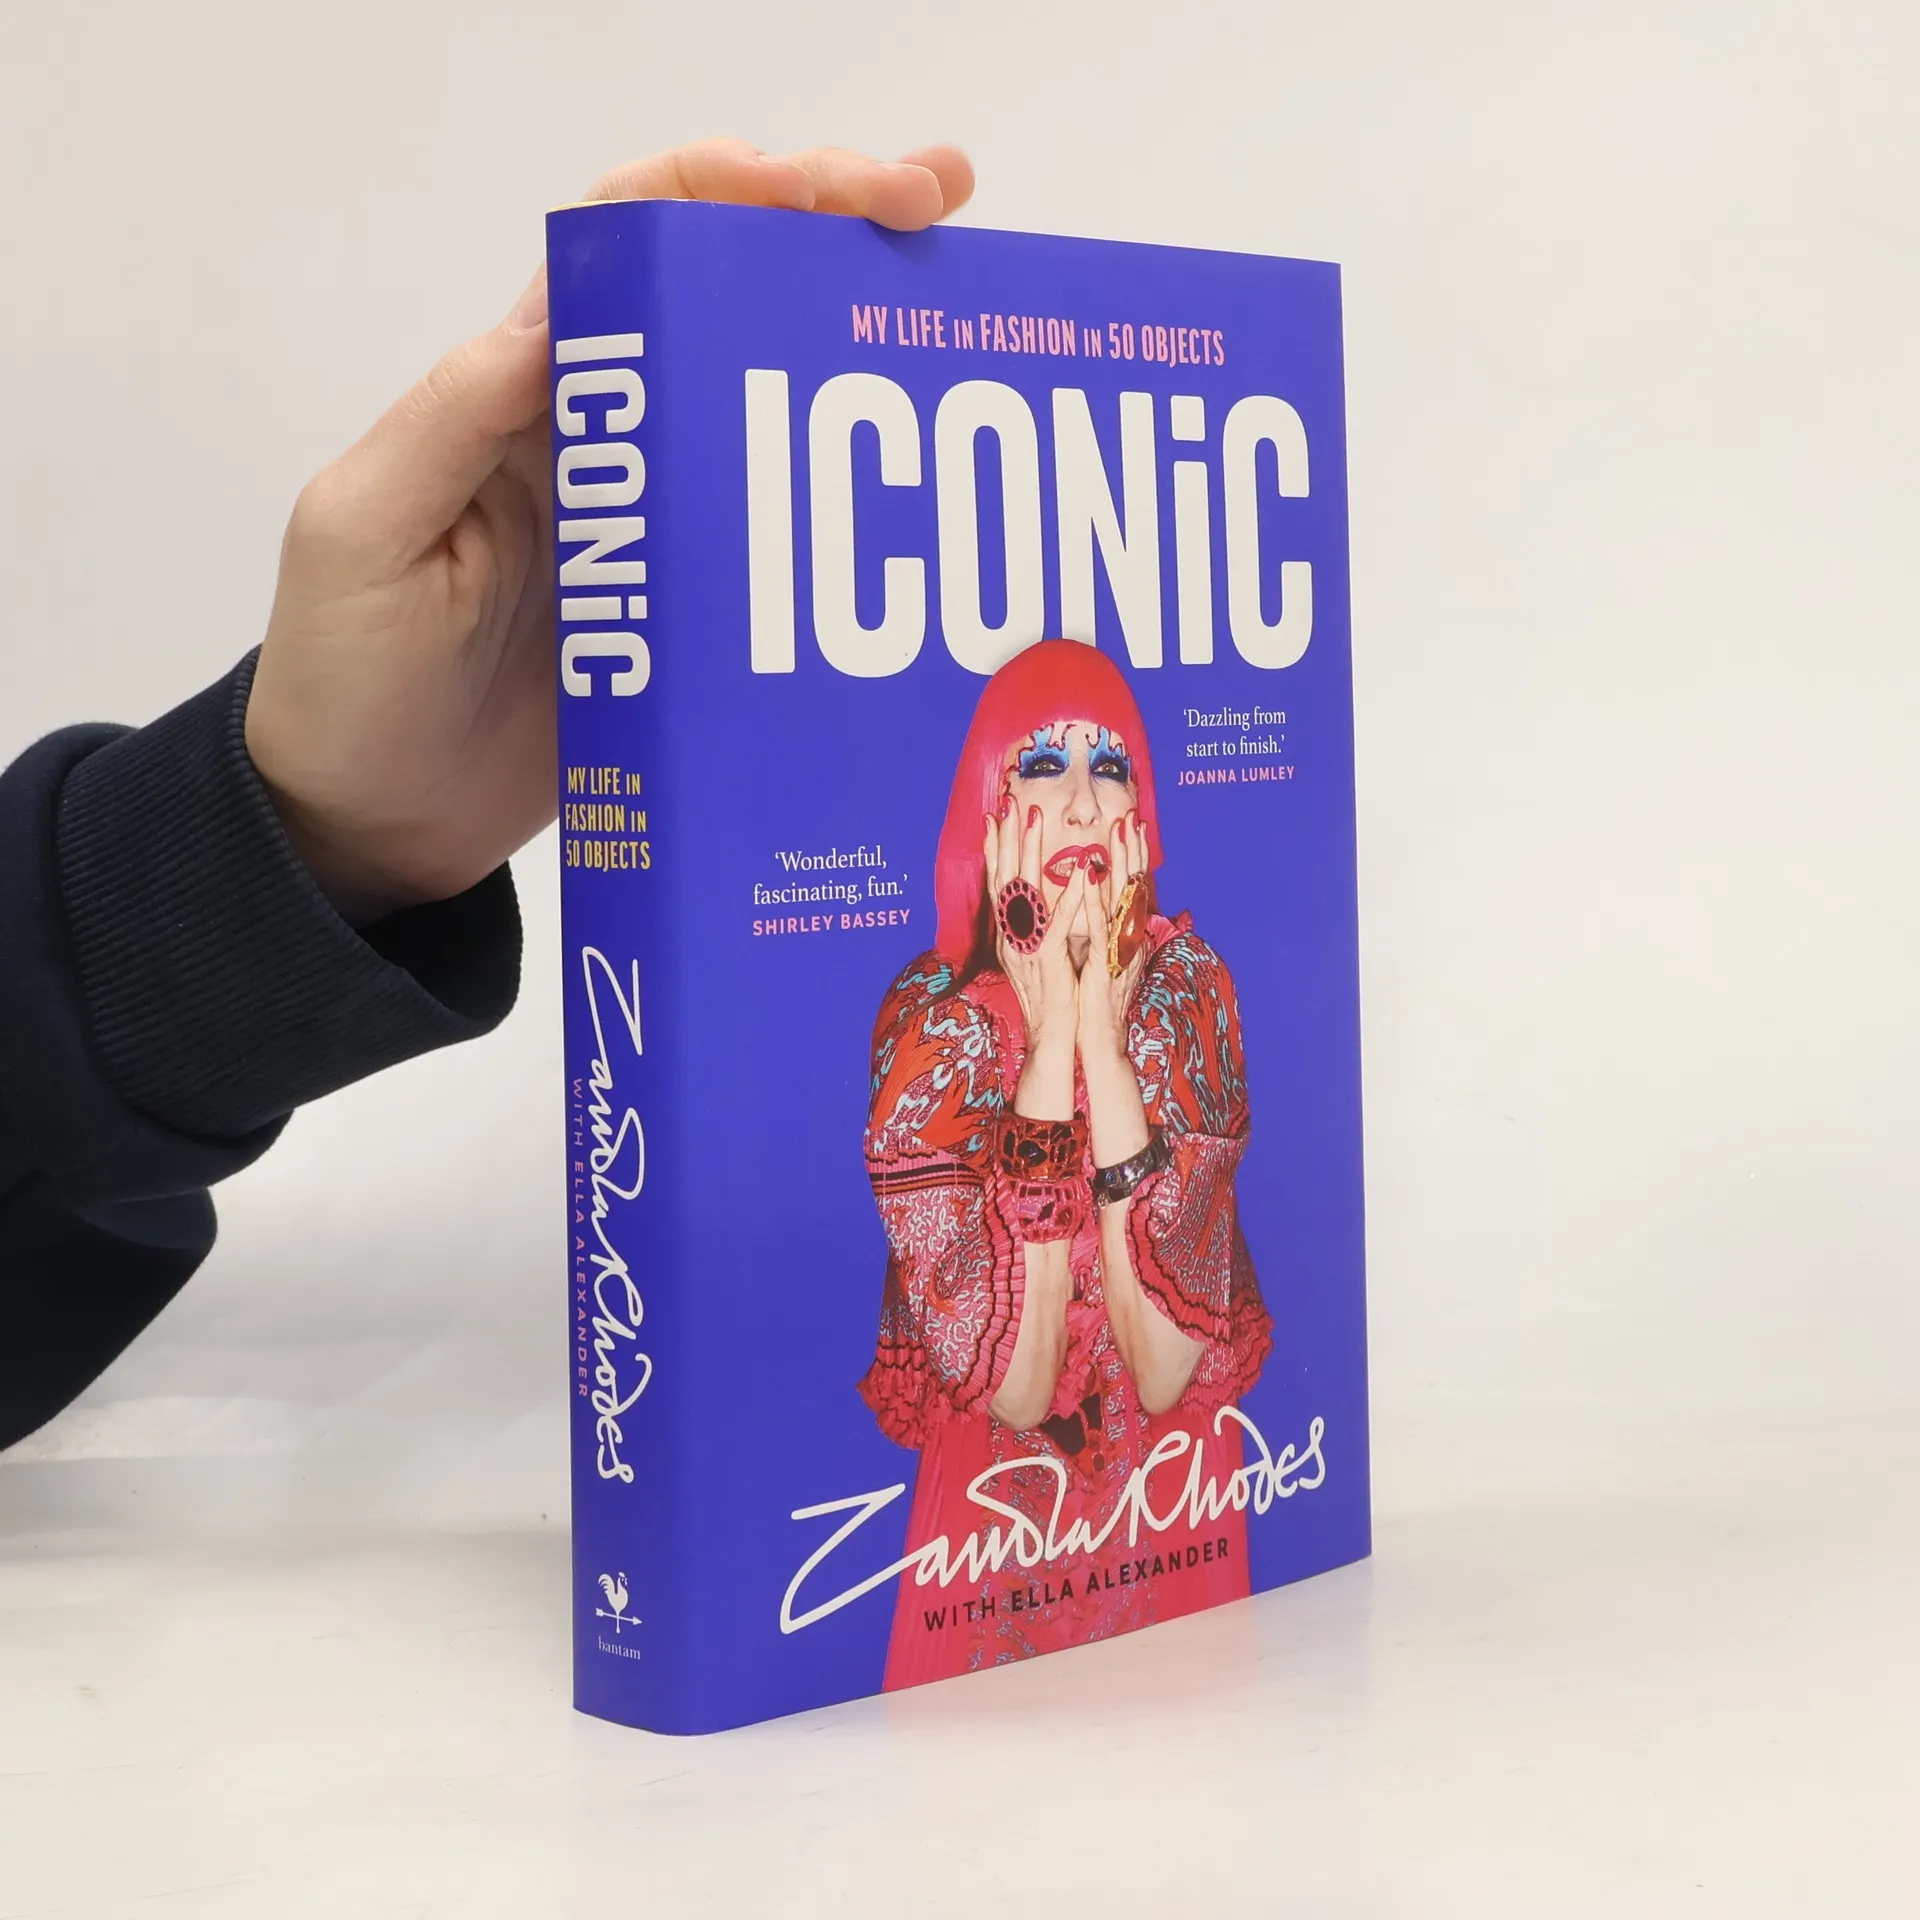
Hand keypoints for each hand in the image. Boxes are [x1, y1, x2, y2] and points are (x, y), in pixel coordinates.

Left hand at [246, 138, 974, 923]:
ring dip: (866, 364)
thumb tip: (566, 305)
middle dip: (836, 239)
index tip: (840, 191)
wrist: (375, 830)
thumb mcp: (367, 533)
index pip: (633, 245)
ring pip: (774, 416)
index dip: (733, 191)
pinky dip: (855, 517)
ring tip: (967, 329)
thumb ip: (456, 420)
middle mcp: (608, 443)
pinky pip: (784, 548)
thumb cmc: (346, 678)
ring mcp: (661, 535)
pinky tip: (925, 517)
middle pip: (730, 304)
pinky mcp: (696, 622)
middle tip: (949, 213)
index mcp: (525, 398)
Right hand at [984, 800, 1084, 1054]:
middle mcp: (1012, 937)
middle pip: (1005, 879)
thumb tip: (1033, 904)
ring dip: (1029, 853)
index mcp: (1011, 935)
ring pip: (1025, 892)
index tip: (993, 819)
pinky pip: (1059, 924)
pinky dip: (1068, 897)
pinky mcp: (1048, 961)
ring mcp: (1027, 948)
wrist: (1051, 1039)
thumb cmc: (1051, 999)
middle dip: (1006, 839)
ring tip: (1034, 819)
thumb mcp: (1038, 958)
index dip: (994, 851)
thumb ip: (1035, 930)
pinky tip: (1078, 873)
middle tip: (1009, 805)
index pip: (999, 885)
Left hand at [1076, 808, 1149, 1070]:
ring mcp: (1118, 949)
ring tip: (1118, 831)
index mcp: (1124, 935)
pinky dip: (1095, 899)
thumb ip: (1106, 932)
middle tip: (1130, 817)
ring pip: (1121, 898)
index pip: (1130, 888)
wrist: (1100, 1039)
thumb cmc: (1096, 1000)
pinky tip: (1089, 876)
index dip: (1133, 856)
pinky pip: (1100, 927)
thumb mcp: (1104, 958)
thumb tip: (1104, 909)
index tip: (1131, 824)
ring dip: (1121, 862)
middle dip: (1132, 849)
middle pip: (1132, 885)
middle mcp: (1126, 938)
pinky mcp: (1104, 963)